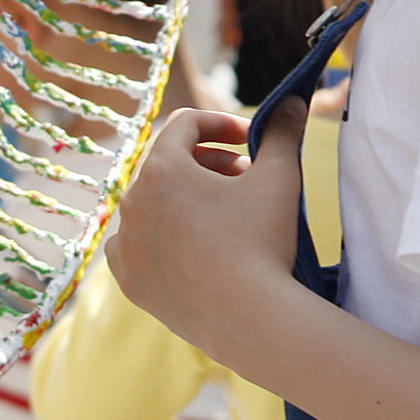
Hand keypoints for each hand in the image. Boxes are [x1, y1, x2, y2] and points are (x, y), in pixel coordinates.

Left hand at [105, 103, 307, 359]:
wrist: (250, 320)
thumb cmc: (263, 241)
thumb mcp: (279, 176)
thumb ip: (282, 131)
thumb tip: (293, 98)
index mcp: (161, 170)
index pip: (185, 124)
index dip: (222, 123)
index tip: (252, 140)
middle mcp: (133, 203)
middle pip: (170, 164)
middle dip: (209, 163)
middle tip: (246, 178)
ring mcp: (127, 245)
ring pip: (154, 205)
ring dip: (187, 200)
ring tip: (226, 215)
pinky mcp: (129, 281)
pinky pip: (139, 245)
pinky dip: (164, 237)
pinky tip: (196, 245)